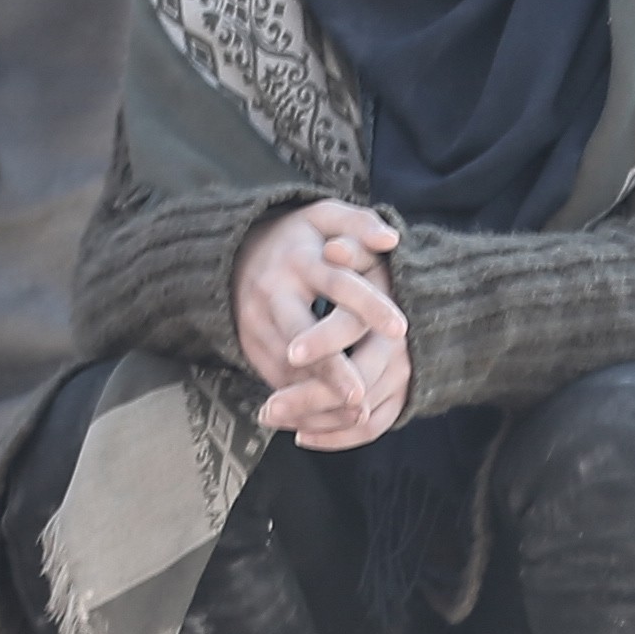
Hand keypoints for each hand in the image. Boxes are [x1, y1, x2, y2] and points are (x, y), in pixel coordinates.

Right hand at [232, 197, 409, 450]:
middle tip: (361, 397)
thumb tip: (392, 239)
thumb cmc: (298, 237)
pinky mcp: (250, 348)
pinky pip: (276, 381)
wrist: (234, 254)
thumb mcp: (324, 215)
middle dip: (331, 369)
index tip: (400, 331)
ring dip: (320, 396)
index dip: (369, 306)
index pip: (339, 284)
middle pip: (302, 337)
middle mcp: (273, 293)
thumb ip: (359, 222)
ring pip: (287, 368)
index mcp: (299, 260)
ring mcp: (256, 324)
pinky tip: (333, 418)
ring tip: (358, 415)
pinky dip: (303, 403)